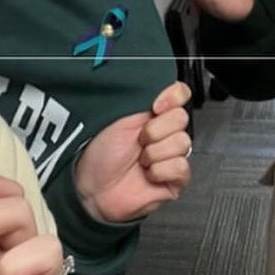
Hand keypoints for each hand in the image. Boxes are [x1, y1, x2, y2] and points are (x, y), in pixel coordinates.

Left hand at [73, 81, 192, 223]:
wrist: (92, 189)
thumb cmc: (99, 155)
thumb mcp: (119, 117)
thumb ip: (144, 100)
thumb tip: (163, 86)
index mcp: (154, 115)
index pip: (181, 94)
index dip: (173, 97)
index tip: (155, 107)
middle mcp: (165, 133)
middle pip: (182, 118)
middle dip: (154, 130)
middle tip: (138, 141)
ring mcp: (171, 156)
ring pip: (182, 142)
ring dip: (154, 153)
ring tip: (140, 161)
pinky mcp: (175, 180)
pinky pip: (180, 166)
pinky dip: (160, 171)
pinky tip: (148, 174)